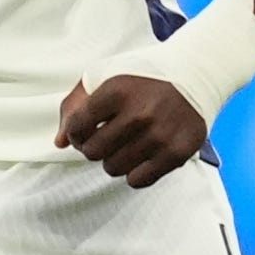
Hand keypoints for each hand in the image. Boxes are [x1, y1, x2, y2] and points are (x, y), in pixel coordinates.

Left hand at [55, 75, 206, 188]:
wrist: (195, 74)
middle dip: (91, 147)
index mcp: (116, 92)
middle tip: (102, 139)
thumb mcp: (104, 76)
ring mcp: (159, 136)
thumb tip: (59, 142)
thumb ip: (75, 105)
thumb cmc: (142, 76)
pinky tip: (138, 156)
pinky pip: (138, 180)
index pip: (77, 126)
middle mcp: (138, 115)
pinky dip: (133, 173)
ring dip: (111, 160)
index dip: (74, 133)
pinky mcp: (177, 154)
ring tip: (121, 145)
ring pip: (113, 168)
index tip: (82, 131)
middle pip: (92, 152)